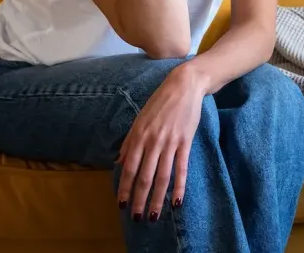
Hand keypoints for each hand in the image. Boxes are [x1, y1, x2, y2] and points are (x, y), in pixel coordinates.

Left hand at [116, 63, 205, 220]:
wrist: (184, 85)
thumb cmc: (160, 102)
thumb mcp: (139, 120)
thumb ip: (129, 142)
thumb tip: (118, 163)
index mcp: (139, 136)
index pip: (129, 168)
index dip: (125, 188)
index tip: (121, 205)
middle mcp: (152, 141)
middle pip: (144, 177)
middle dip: (139, 200)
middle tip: (136, 218)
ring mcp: (170, 142)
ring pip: (162, 176)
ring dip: (157, 199)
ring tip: (154, 216)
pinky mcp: (185, 142)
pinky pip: (181, 168)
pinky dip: (179, 187)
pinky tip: (176, 201)